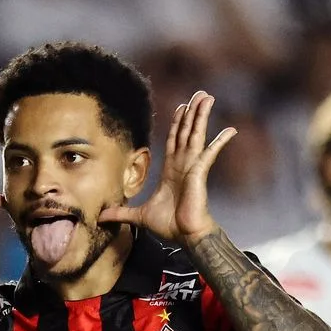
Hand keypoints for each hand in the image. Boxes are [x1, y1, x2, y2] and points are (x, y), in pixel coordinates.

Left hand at [99, 92, 235, 244]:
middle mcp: (183, 165)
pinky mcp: (200, 173)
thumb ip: (121, 212)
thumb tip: (101, 216)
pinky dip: (220, 141)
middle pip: (187, 131)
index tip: (181, 107)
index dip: (177, 123)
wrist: (185, 235)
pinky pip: (210, 153)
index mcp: (171, 170)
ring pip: (196, 135)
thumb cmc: (169, 225)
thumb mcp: (138, 215)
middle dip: (191, 112)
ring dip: (201, 116)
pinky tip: (230, 130)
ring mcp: (193, 167)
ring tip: (207, 98)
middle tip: (199, 94)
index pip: (174, 140)